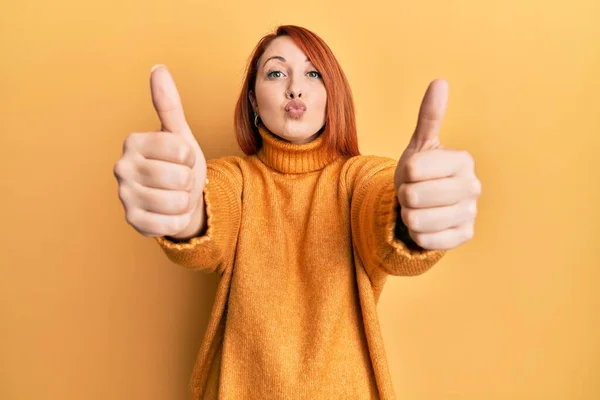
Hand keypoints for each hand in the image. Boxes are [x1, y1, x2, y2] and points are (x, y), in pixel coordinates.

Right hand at [113, 65, 207, 238]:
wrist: (178, 199)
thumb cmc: (178, 164)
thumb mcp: (179, 134)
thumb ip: (169, 104)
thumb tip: (158, 68)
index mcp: (133, 142)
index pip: (181, 151)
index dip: (191, 157)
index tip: (182, 158)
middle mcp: (122, 167)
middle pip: (179, 178)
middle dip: (189, 181)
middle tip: (179, 179)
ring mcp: (124, 196)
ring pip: (176, 202)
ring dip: (185, 201)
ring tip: (176, 194)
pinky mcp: (132, 221)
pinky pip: (170, 224)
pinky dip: (179, 220)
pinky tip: (170, 212)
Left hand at [393, 79, 480, 249]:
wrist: (426, 205)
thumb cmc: (421, 172)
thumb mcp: (420, 145)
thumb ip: (429, 116)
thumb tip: (439, 82)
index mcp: (463, 160)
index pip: (413, 170)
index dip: (405, 174)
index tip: (415, 174)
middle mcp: (473, 186)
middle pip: (413, 196)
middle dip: (404, 196)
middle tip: (415, 193)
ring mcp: (471, 213)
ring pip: (416, 220)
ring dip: (409, 216)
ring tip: (419, 208)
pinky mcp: (464, 236)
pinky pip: (426, 240)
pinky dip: (417, 235)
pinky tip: (427, 225)